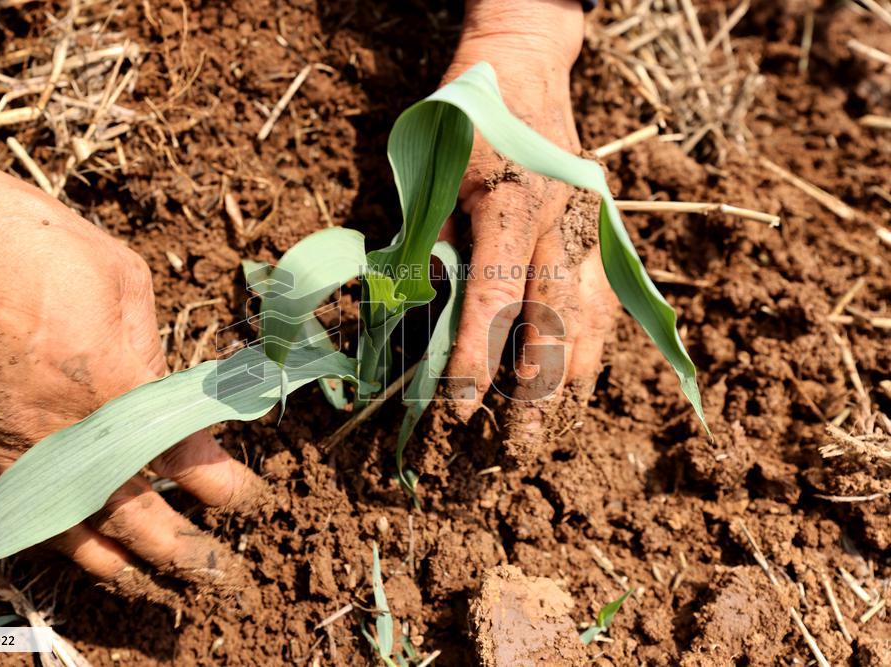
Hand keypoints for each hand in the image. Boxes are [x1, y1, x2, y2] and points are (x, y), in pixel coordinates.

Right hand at [0, 93, 262, 593]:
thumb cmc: (39, 240)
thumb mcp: (123, 280)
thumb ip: (153, 353)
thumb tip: (177, 398)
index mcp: (109, 382)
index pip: (182, 456)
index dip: (224, 486)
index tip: (248, 499)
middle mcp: (59, 425)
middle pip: (128, 513)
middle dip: (178, 549)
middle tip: (214, 570)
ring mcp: (6, 438)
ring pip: (61, 526)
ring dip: (107, 558)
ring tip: (141, 575)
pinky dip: (24, 535)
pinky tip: (53, 545)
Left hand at [440, 0, 618, 459]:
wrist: (525, 61)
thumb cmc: (467, 112)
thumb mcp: (433, 170)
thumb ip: (429, 240)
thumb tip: (417, 310)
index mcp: (511, 205)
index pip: (494, 301)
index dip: (475, 360)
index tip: (458, 410)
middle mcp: (560, 221)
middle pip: (555, 324)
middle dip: (534, 393)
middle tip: (513, 447)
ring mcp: (589, 225)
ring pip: (591, 319)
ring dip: (571, 380)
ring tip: (552, 430)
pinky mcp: (601, 227)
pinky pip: (604, 299)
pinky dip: (592, 346)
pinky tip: (581, 382)